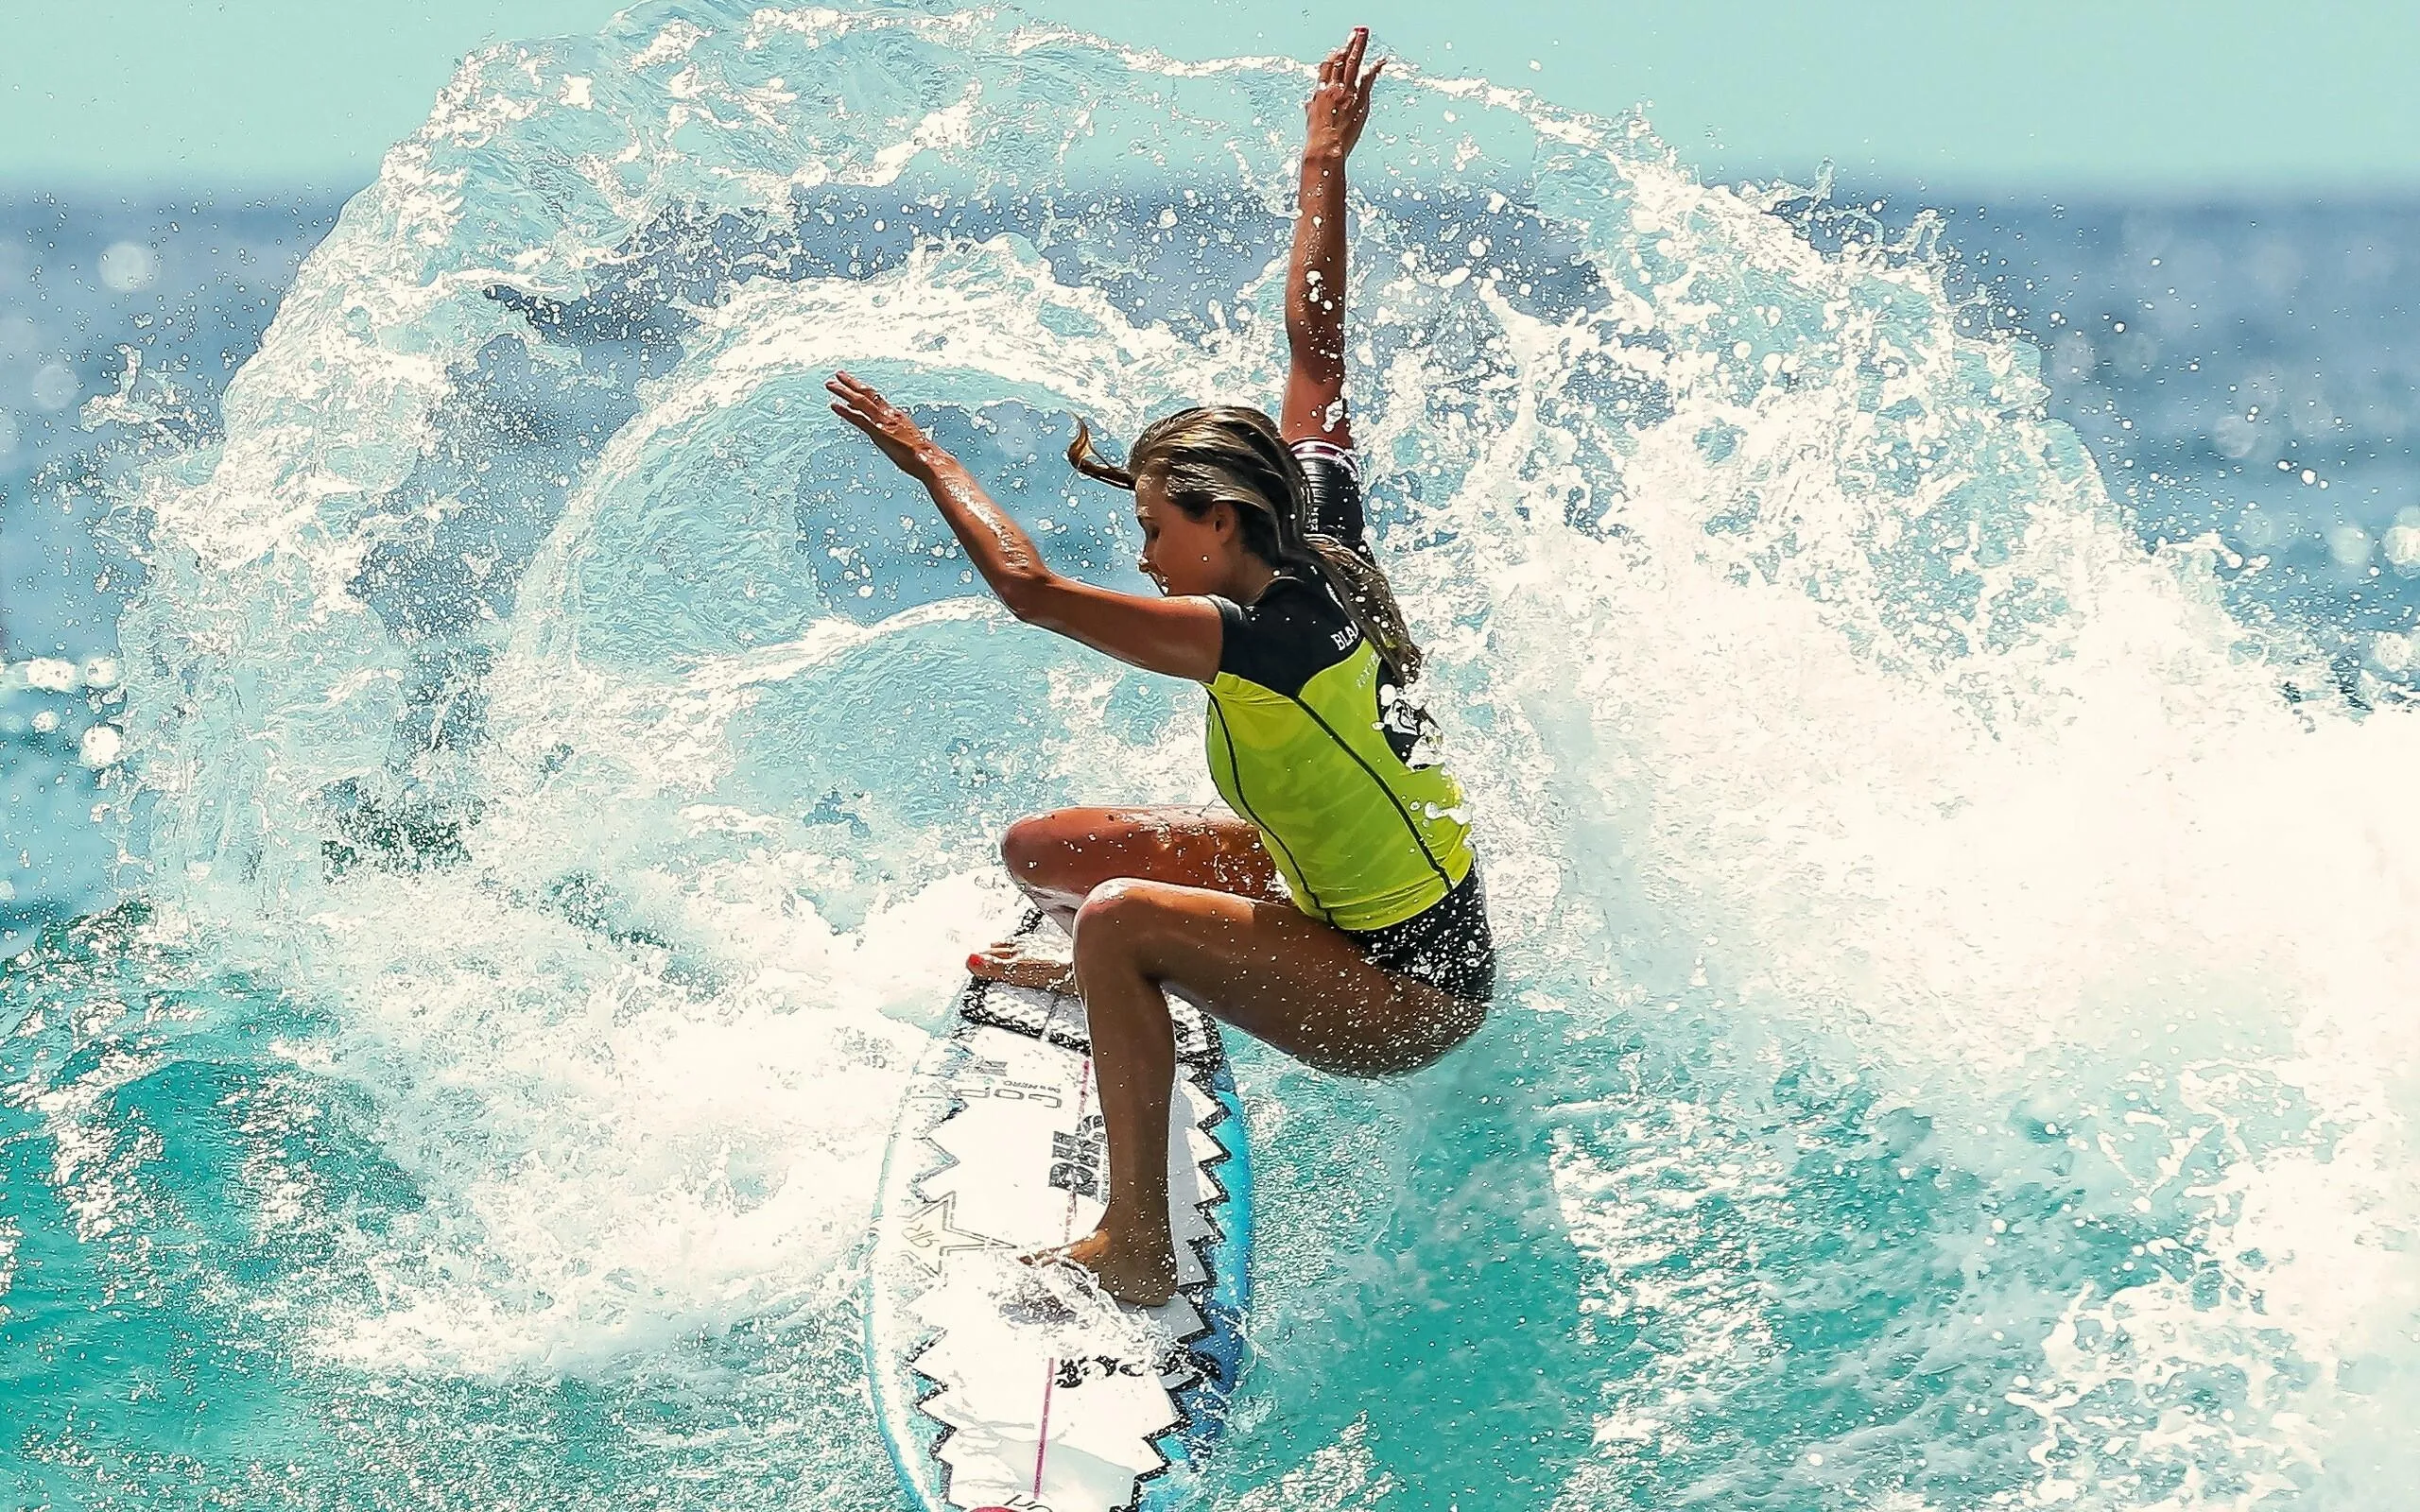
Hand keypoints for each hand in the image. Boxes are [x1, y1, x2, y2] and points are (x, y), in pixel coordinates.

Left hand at [828, 371, 941, 478]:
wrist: (930, 460)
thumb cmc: (923, 455)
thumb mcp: (909, 441)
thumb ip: (897, 435)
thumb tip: (892, 437)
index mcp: (896, 415)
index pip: (876, 397)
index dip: (863, 389)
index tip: (853, 383)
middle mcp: (889, 414)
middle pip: (867, 393)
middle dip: (851, 383)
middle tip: (838, 374)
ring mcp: (883, 422)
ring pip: (860, 401)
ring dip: (844, 392)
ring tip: (830, 384)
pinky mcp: (878, 433)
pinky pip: (858, 419)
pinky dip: (845, 412)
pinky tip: (834, 405)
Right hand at [1305, 26, 1385, 160]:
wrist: (1325, 148)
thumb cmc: (1317, 139)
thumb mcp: (1310, 120)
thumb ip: (1311, 108)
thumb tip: (1309, 104)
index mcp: (1320, 92)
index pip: (1326, 67)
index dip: (1333, 56)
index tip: (1339, 48)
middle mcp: (1333, 88)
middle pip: (1341, 60)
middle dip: (1349, 44)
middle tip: (1356, 31)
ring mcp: (1347, 92)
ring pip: (1353, 63)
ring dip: (1359, 46)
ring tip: (1363, 33)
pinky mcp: (1359, 100)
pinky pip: (1368, 79)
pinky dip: (1374, 69)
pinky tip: (1380, 61)